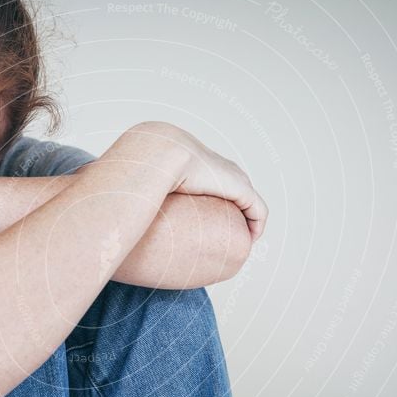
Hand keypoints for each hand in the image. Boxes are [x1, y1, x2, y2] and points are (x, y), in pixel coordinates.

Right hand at [131, 121, 268, 240]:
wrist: (160, 154)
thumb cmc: (149, 169)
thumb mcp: (150, 183)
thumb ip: (150, 194)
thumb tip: (138, 212)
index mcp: (206, 164)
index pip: (221, 183)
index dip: (219, 204)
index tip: (210, 226)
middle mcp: (225, 170)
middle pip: (240, 194)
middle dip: (238, 215)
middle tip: (227, 239)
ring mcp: (235, 178)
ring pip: (251, 205)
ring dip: (247, 224)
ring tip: (239, 243)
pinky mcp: (242, 190)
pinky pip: (258, 212)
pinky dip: (256, 227)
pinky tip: (249, 241)